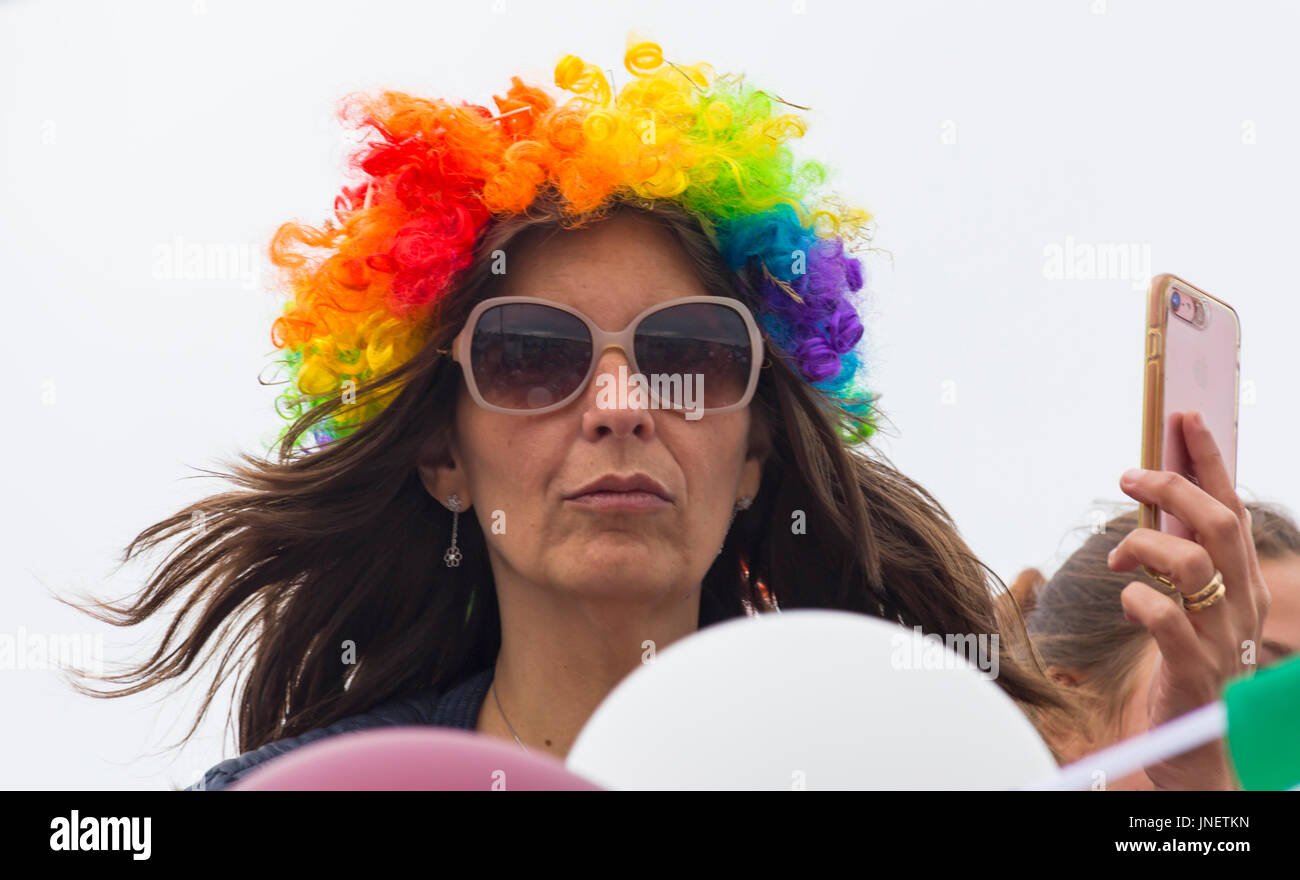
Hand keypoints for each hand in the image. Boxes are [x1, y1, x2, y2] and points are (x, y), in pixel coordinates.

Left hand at [1108, 410, 1269, 789]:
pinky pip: (1166, 618)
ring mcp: (1224, 639)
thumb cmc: (1182, 670)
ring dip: (1144, 544)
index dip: (1208, 460)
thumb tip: (1149, 500)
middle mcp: (1242, 606)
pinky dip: (1138, 598)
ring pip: (1193, 561)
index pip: (1230, 507)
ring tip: (1117, 557)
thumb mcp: (1184, 606)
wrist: (1194, 754)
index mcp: (1240, 586)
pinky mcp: (1196, 672)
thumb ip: (1172, 558)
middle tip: (1130, 474)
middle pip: (1219, 523)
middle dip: (1174, 486)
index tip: (1183, 417)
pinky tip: (1126, 601)